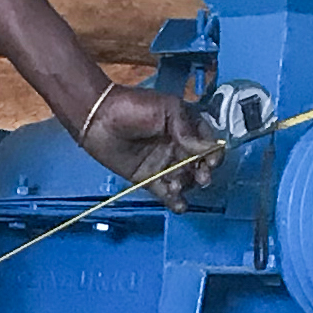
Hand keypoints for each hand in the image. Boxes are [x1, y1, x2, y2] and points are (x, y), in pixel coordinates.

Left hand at [72, 79, 220, 194]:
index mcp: (185, 127)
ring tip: (177, 185)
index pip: (207, 143)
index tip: (211, 161)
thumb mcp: (167, 110)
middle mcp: (177, 147)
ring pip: (183, 179)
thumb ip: (187, 129)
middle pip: (198, 165)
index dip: (213, 154)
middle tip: (201, 177)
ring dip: (186, 185)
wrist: (99, 118)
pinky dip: (174, 200)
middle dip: (202, 173)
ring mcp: (163, 163)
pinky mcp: (147, 178)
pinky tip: (180, 205)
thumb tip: (207, 149)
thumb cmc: (133, 107)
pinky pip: (164, 192)